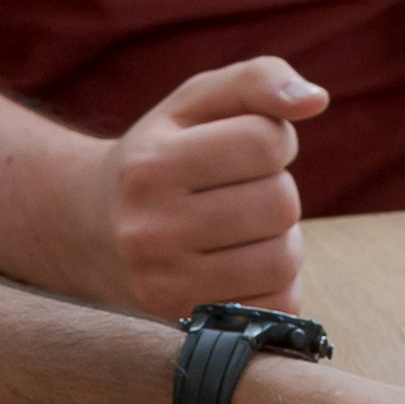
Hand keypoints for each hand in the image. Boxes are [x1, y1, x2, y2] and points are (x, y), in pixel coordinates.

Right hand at [81, 55, 319, 316]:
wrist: (88, 230)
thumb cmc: (161, 153)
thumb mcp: (195, 102)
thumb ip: (258, 80)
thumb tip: (316, 99)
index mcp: (152, 164)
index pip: (265, 142)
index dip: (275, 139)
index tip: (248, 148)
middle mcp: (150, 228)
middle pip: (280, 203)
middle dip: (277, 190)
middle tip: (244, 192)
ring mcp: (165, 284)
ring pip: (284, 259)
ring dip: (281, 239)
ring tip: (245, 230)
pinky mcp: (186, 323)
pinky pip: (277, 306)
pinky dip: (276, 283)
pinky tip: (243, 265)